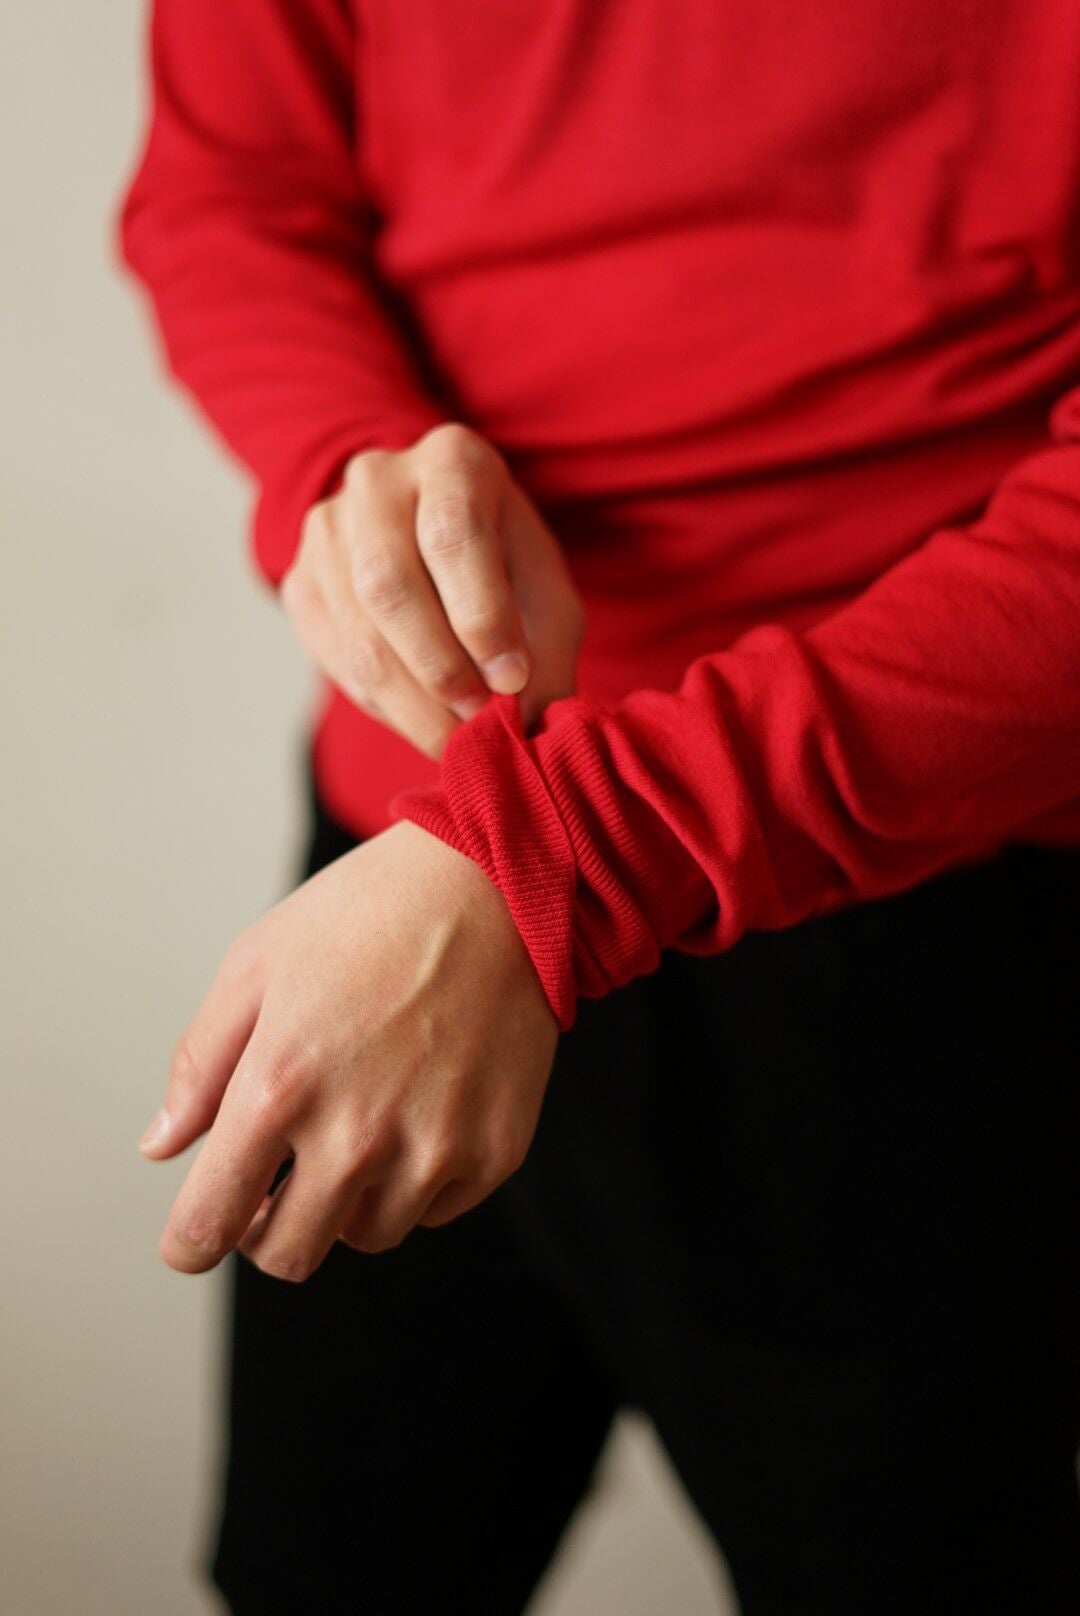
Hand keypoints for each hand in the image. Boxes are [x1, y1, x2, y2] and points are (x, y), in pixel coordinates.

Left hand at [138, 821, 558, 1279]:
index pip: (210, 1224)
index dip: (191, 1243)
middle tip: (275, 1184)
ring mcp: (434, 1148)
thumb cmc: (368, 913)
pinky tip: (417, 1113)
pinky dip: (416, 1181)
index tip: (196, 1237)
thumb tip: (163, 1145)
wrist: (498, 885)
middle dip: (266, 1230)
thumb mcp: (257, 965)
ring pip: (365, 1236)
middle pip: (289, 1255)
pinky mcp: (495, 1150)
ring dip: (346, 1202)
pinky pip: (436, 1210)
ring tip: (358, 1128)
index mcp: (280, 1087)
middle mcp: (357, 1135)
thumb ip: (200, 1065)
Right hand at [282, 421, 584, 759]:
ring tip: (457, 739)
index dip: (482, 616)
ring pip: (358, 633)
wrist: (435, 545)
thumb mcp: (546, 593)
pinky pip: (334, 659)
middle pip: (389, 584)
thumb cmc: (505, 569)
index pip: (452, 534)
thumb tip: (522, 726)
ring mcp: (326, 530)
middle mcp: (376, 482)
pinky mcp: (299, 582)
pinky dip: (383, 706)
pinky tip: (421, 719)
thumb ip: (544, 654)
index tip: (512, 680)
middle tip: (480, 722)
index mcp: (451, 461)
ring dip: (412, 703)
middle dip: (440, 670)